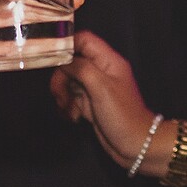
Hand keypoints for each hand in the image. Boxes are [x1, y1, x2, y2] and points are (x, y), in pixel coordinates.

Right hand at [53, 32, 158, 169]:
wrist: (136, 146)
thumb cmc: (122, 115)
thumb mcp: (101, 88)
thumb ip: (81, 68)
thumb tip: (63, 61)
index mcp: (108, 61)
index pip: (84, 40)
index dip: (66, 46)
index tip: (50, 60)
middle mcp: (101, 70)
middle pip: (71, 62)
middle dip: (61, 79)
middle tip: (60, 97)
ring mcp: (94, 87)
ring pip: (68, 81)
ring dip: (63, 96)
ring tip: (69, 112)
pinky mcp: (89, 103)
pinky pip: (71, 97)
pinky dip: (67, 107)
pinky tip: (73, 118)